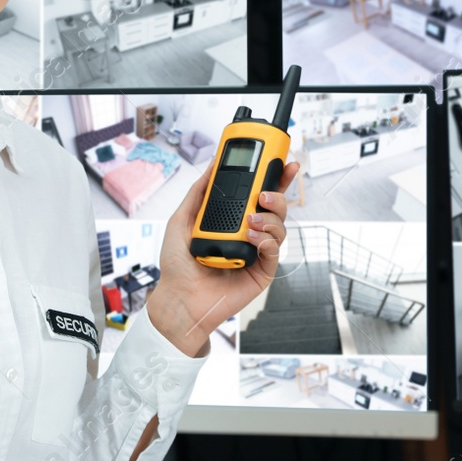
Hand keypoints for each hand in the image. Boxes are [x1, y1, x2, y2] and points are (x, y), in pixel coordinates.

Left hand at [145, 161, 298, 357]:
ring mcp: (257, 252)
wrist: (179, 298)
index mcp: (233, 220)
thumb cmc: (178, 265)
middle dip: (279, 194)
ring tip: (251, 220)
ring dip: (270, 218)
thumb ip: (199, 193)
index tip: (284, 162)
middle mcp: (249, 233)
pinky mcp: (262, 271)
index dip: (274, 178)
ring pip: (280, 226)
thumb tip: (212, 165)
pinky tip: (250, 237)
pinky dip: (265, 240)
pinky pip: (274, 249)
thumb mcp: (181, 219)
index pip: (259, 194)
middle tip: (265, 193)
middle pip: (276, 208)